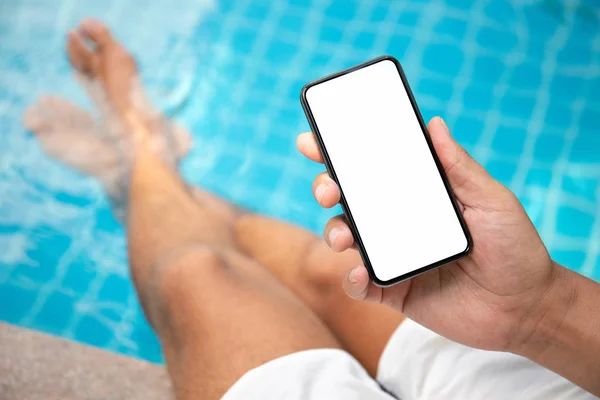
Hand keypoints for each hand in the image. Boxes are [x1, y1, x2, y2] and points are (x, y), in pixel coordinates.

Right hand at [297, 117, 562, 352]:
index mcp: (418, 195)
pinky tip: (363, 274)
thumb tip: (434, 124)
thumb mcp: (492, 201)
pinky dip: (353, 279)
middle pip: (350, 199)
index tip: (312, 141)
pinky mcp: (392, 289)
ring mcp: (393, 255)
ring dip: (334, 232)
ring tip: (343, 238)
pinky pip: (360, 284)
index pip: (374, 169)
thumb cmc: (514, 248)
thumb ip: (460, 167)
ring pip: (346, 238)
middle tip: (328, 190)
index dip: (341, 153)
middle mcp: (399, 221)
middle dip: (327, 188)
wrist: (525, 308)